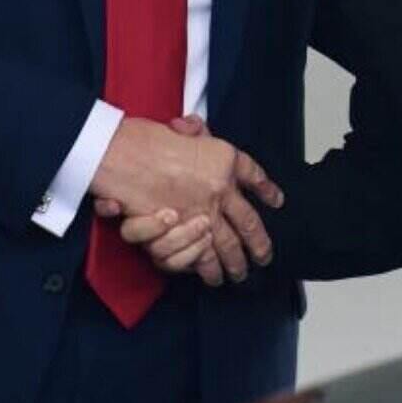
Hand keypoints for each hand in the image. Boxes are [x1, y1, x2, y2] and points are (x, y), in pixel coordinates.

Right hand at [90, 115, 282, 284]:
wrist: (123, 155)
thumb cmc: (146, 140)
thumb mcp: (178, 129)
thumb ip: (192, 132)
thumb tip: (194, 127)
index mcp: (223, 163)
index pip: (253, 174)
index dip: (267, 189)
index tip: (277, 200)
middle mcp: (219, 192)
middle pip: (249, 222)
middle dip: (258, 243)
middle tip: (264, 257)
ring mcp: (201, 214)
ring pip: (226, 245)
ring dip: (234, 262)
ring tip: (239, 274)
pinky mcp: (179, 233)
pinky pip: (199, 256)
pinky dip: (204, 266)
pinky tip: (211, 275)